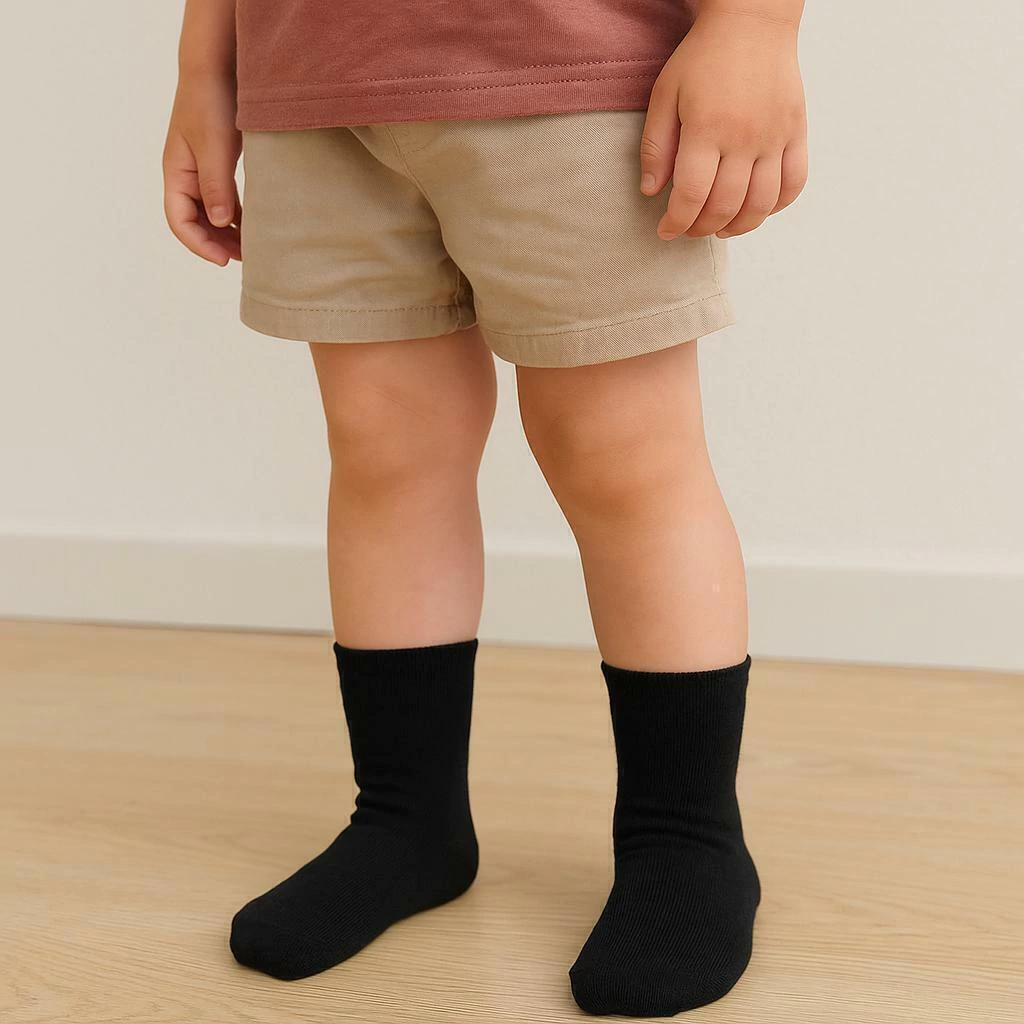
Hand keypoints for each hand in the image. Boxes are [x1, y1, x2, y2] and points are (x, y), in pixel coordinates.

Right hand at [163, 70, 241, 265]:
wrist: (218, 66)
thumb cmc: (210, 102)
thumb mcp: (213, 147)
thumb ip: (215, 186)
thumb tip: (220, 223)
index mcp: (175, 173)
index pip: (178, 221)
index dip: (199, 244)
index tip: (224, 260)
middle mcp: (185, 175)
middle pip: (195, 222)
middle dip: (216, 244)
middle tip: (246, 260)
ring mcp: (202, 170)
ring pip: (212, 213)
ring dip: (229, 233)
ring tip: (254, 248)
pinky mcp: (220, 164)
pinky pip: (226, 199)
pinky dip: (239, 216)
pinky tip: (257, 225)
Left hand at [641, 9, 807, 239]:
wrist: (753, 21)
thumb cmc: (703, 57)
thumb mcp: (665, 94)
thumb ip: (656, 146)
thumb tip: (651, 191)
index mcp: (707, 128)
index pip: (692, 195)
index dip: (676, 222)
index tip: (665, 230)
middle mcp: (745, 137)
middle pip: (725, 206)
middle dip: (701, 227)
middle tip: (689, 228)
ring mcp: (775, 136)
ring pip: (761, 204)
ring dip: (738, 226)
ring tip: (720, 227)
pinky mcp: (796, 132)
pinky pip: (794, 183)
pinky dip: (776, 206)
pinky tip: (755, 208)